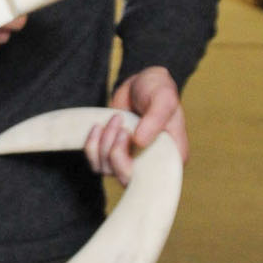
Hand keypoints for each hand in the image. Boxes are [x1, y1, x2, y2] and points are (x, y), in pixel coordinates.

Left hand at [87, 67, 187, 186]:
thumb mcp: (163, 98)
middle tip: (120, 126)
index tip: (128, 133)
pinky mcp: (113, 155)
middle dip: (115, 153)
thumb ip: (155, 118)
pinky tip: (98, 126)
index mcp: (171, 156)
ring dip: (104, 144)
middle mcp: (150, 164)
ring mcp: (130, 161)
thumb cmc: (158, 90)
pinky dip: (91, 145)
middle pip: (125, 179)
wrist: (141, 82)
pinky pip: (96, 162)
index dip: (133, 163)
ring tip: (115, 118)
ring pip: (107, 170)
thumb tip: (140, 141)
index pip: (152, 180)